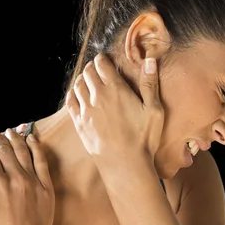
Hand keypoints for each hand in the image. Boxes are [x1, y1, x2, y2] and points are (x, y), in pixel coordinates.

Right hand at [0, 129, 54, 224]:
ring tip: (12, 131)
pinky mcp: (47, 188)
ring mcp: (33, 182)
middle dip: (0, 140)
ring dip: (17, 139)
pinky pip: (42, 162)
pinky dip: (36, 148)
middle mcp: (15, 179)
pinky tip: (32, 139)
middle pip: (7, 151)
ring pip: (24, 152)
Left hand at [65, 53, 163, 170]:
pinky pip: (70, 102)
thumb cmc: (143, 138)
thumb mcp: (154, 110)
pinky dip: (72, 93)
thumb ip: (150, 83)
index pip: (101, 64)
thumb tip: (149, 60)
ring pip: (77, 85)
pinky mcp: (80, 124)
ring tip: (88, 79)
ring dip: (82, 79)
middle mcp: (97, 96)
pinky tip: (76, 94)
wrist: (125, 164)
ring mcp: (86, 110)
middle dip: (92, 67)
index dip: (102, 59)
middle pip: (87, 72)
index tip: (106, 60)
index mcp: (116, 89)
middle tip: (98, 69)